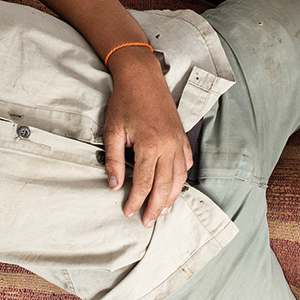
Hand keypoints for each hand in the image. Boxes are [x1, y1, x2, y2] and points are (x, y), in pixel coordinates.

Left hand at [103, 48, 193, 225]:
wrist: (142, 77)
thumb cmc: (125, 102)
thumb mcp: (112, 131)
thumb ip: (114, 160)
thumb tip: (114, 185)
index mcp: (150, 145)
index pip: (143, 183)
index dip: (136, 201)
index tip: (128, 212)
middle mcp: (168, 146)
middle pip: (165, 186)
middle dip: (156, 207)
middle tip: (148, 222)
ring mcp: (178, 141)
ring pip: (180, 178)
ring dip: (171, 197)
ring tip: (163, 211)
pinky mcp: (182, 136)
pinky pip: (187, 162)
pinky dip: (182, 178)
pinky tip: (176, 186)